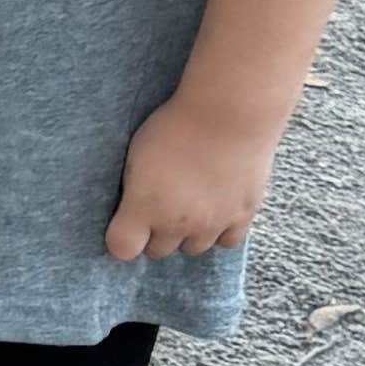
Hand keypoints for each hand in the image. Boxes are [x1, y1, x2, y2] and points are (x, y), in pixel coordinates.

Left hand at [104, 90, 279, 260]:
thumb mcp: (136, 153)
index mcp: (145, 207)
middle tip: (160, 206)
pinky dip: (220, 231)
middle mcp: (178, 224)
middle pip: (158, 251)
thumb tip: (133, 206)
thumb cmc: (176, 125)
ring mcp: (212, 223)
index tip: (126, 224)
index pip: (123, 249)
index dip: (123, 238)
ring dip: (187, 234)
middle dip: (155, 234)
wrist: (229, 114)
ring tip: (190, 205)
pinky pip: (227, 242)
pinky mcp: (242, 216)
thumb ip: (133, 188)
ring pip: (193, 249)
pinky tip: (216, 210)